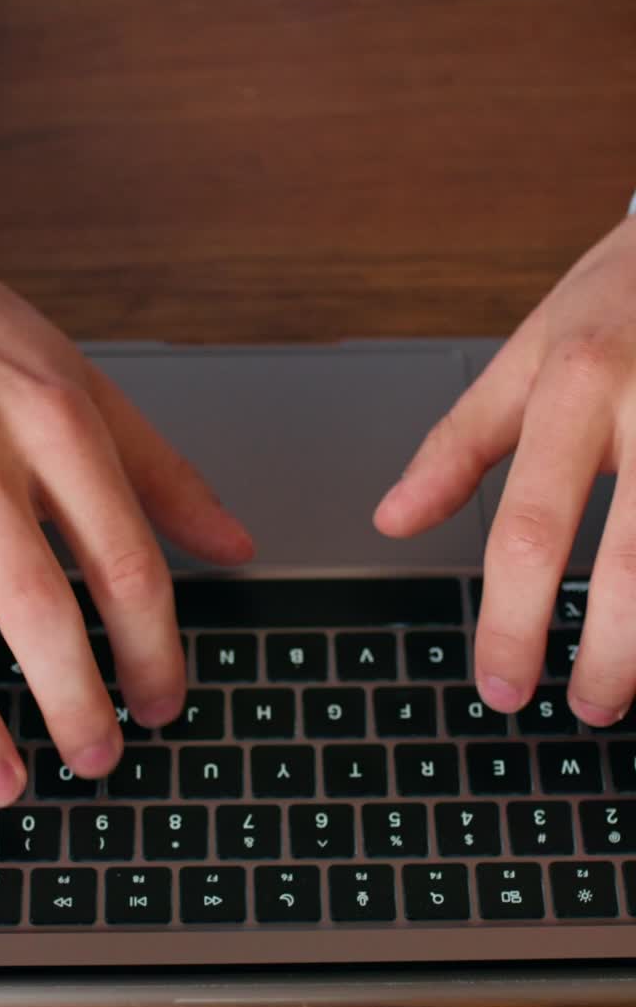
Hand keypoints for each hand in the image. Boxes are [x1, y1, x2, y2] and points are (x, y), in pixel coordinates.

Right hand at [0, 235, 252, 805]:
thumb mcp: (83, 387)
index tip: (164, 701)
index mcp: (57, 419)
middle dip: (74, 696)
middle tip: (99, 756)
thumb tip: (235, 546)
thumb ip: (161, 474)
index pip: (124, 558)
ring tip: (4, 780)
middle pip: (37, 601)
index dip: (152, 645)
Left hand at [374, 212, 635, 726]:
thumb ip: (459, 444)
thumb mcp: (526, 355)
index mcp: (578, 385)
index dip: (513, 618)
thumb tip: (394, 519)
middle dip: (612, 655)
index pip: (533, 525)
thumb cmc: (616, 299)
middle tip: (588, 707)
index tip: (501, 682)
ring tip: (635, 683)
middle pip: (634, 560)